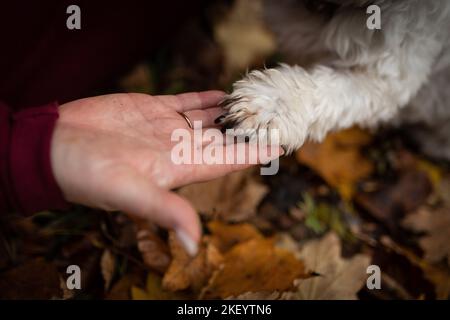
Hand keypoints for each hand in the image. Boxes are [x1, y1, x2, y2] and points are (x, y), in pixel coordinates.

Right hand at [51, 91, 281, 254]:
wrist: (54, 146)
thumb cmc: (87, 174)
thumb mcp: (128, 193)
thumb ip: (165, 211)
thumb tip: (194, 245)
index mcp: (177, 168)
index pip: (226, 161)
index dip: (253, 153)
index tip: (280, 144)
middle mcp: (176, 148)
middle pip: (222, 138)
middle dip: (249, 129)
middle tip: (276, 115)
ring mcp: (165, 127)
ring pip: (208, 119)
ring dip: (232, 112)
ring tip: (257, 101)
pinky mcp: (150, 108)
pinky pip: (186, 102)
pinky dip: (206, 98)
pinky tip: (224, 93)